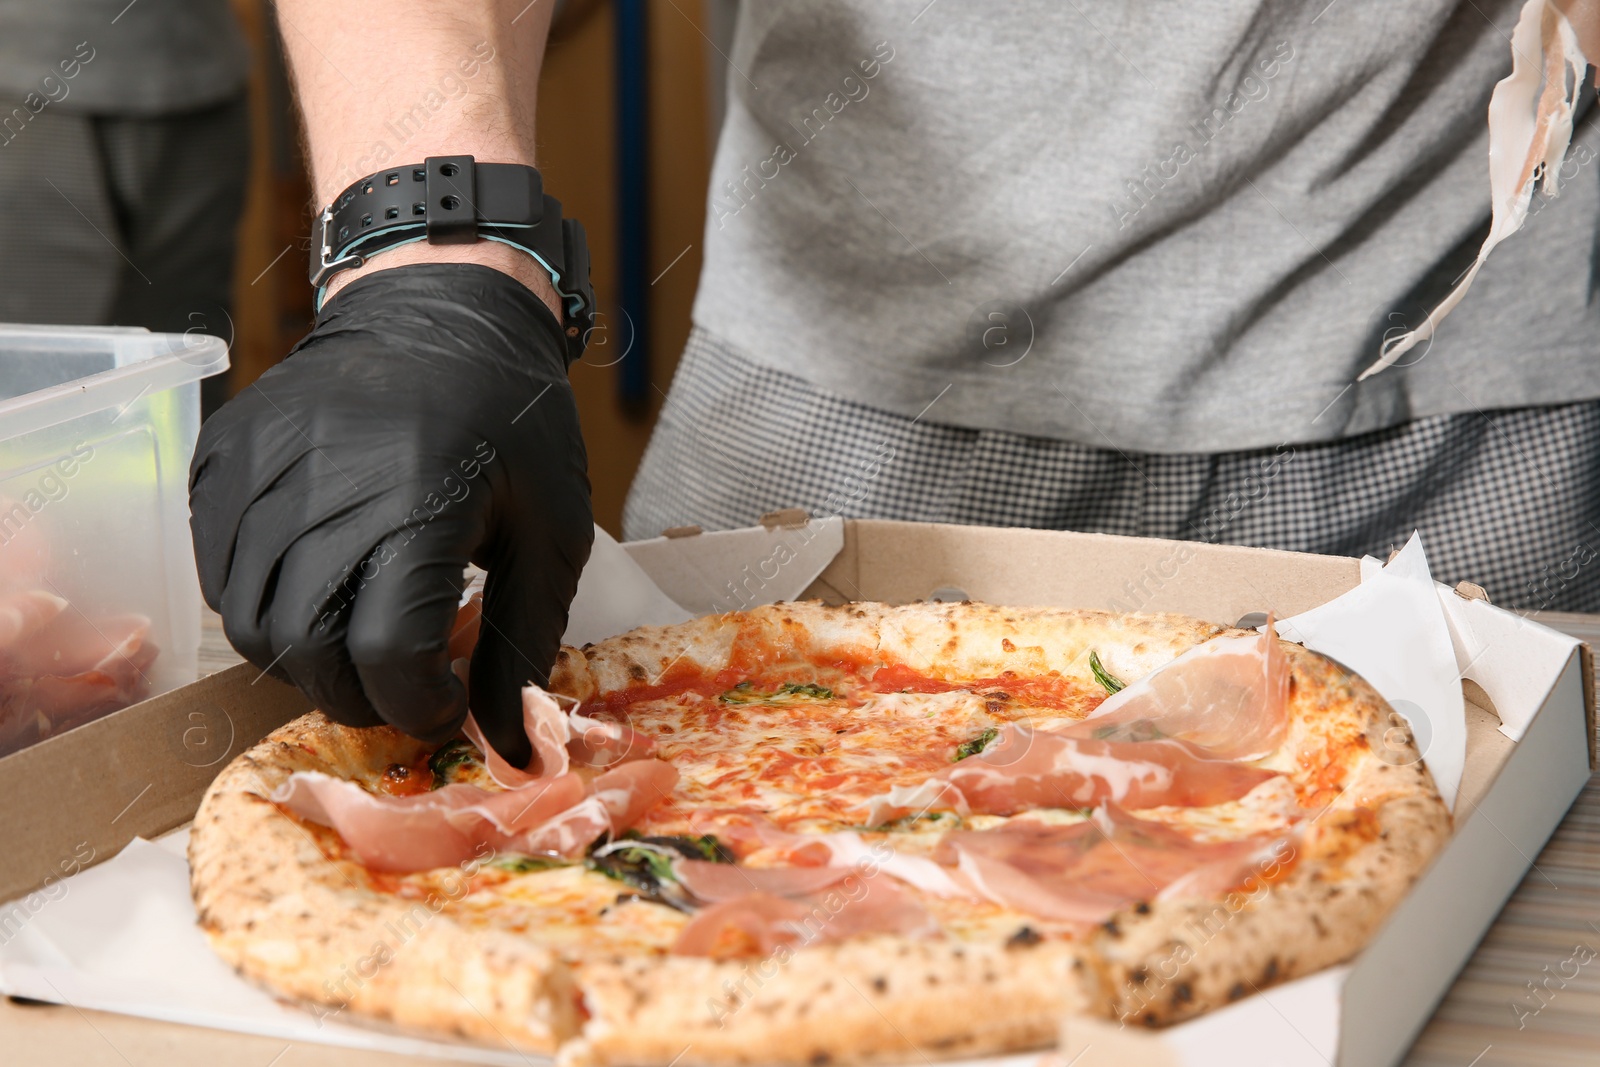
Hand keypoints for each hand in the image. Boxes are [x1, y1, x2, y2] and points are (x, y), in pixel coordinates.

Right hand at [190, 263, 592, 766]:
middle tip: (402, 675)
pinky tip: (319, 581)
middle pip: (306, 651)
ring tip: (362, 628)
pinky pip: (216, 572)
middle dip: (358, 694)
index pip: (384, 653)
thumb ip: (524, 645)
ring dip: (306, 656)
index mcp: (419, 504)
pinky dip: (262, 603)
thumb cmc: (513, 423)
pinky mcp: (221, 458)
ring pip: (249, 623)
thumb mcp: (550, 533)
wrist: (441, 307)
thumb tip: (514, 755)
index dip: (417, 703)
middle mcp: (324, 487)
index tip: (445, 701)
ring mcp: (259, 469)